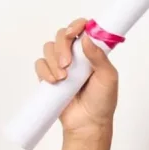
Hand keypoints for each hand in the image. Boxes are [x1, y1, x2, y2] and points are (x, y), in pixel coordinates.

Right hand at [35, 18, 118, 138]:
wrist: (87, 123)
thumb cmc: (102, 102)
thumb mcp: (108, 77)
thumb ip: (99, 57)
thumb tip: (86, 38)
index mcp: (92, 52)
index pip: (82, 29)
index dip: (77, 26)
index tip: (75, 32)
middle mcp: (76, 55)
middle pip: (62, 35)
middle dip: (63, 46)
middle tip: (68, 64)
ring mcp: (61, 65)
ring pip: (49, 48)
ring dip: (54, 60)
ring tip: (63, 78)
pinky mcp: (49, 76)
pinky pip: (40, 64)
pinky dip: (44, 70)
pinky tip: (54, 82)